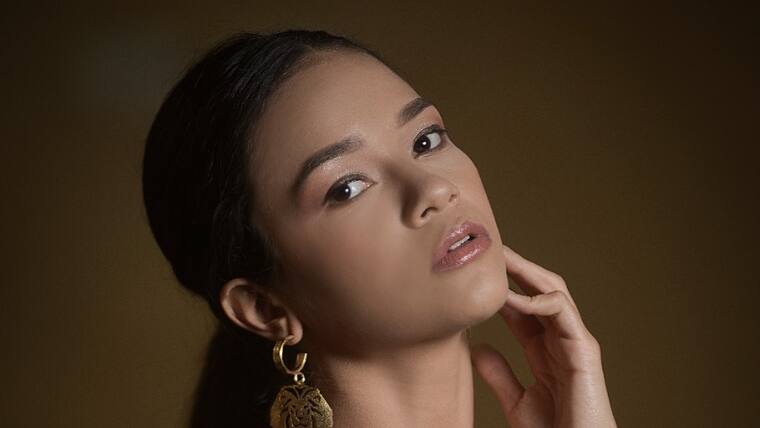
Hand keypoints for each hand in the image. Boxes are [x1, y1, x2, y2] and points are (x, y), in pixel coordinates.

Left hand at [471, 244, 616, 427]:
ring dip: (526, 272)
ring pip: (554, 291)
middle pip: (538, 289)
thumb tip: (476, 349)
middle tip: (489, 249)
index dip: (500, 285)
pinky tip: (512, 297)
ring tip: (500, 258)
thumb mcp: (517, 401)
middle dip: (515, 268)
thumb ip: (499, 375)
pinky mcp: (585, 349)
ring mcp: (575, 341)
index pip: (520, 305)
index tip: (475, 270)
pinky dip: (539, 299)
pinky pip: (564, 312)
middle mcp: (560, 338)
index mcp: (543, 348)